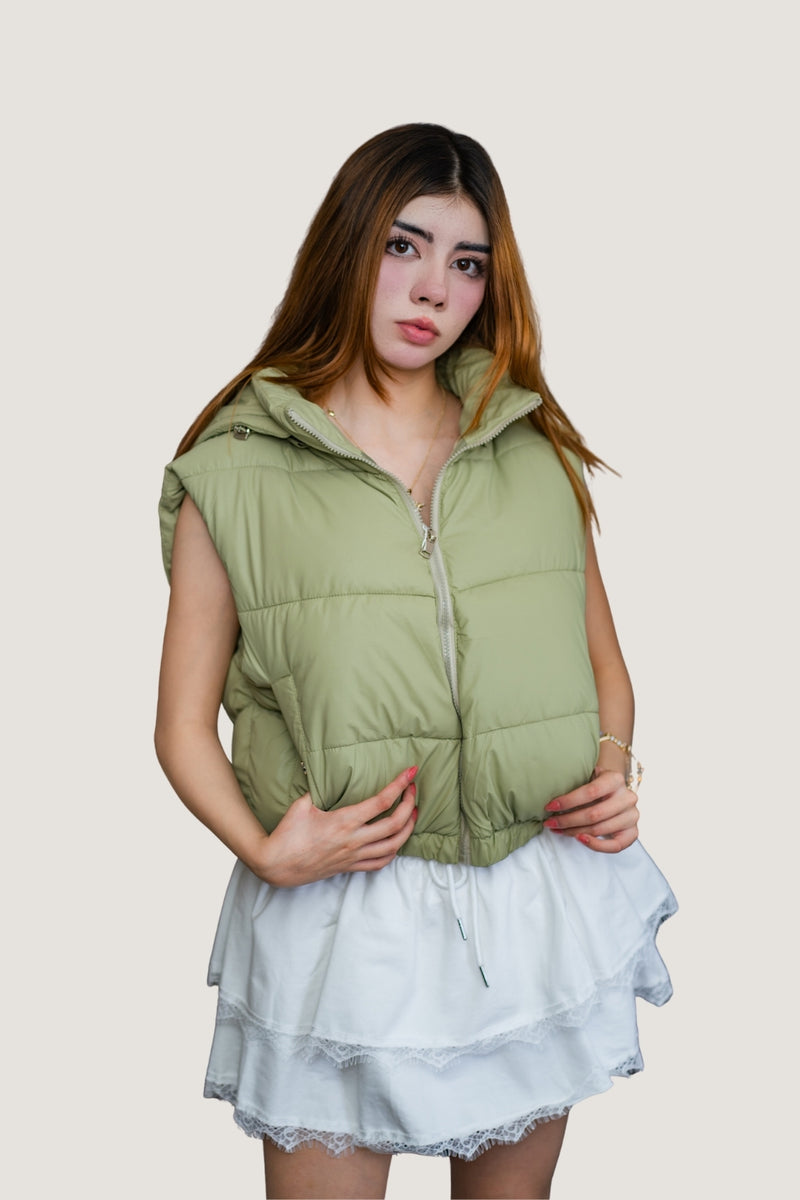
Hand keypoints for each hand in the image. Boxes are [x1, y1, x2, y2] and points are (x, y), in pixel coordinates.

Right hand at [253, 767, 418, 886]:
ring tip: (414, 814)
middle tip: (413, 790)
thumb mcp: (301, 804)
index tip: (411, 772)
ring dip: (408, 829)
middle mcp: (353, 840)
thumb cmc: (288, 834)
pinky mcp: (350, 867)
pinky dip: (394, 850)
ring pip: (393, 845)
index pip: (382, 802)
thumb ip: (318, 787)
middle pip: (395, 823)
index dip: (400, 785)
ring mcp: (353, 856)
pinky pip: (380, 862)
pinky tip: (397, 841)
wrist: (276, 865)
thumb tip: (325, 768)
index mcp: (344, 821)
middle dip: (410, 804)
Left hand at [543, 769, 638, 852]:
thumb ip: (576, 783)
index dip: (568, 801)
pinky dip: (596, 845)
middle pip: (594, 814)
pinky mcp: (633, 832)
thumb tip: (551, 801)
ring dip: (574, 832)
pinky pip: (615, 846)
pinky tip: (580, 839)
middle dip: (567, 820)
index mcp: (615, 779)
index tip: (549, 807)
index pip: (590, 792)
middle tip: (550, 823)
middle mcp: (627, 797)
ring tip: (559, 830)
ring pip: (599, 829)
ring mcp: (632, 816)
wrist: (616, 792)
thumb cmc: (596, 785)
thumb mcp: (589, 777)